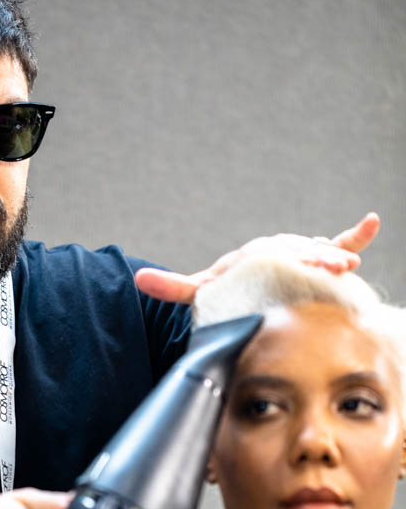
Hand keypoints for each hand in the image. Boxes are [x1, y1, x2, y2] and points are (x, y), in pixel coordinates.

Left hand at [134, 212, 379, 303]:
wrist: (244, 278)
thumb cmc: (227, 285)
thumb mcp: (202, 286)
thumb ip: (174, 285)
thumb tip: (137, 278)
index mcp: (258, 257)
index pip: (276, 260)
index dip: (291, 264)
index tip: (307, 266)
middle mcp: (282, 252)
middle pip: (303, 256)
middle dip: (318, 262)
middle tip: (333, 268)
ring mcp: (301, 254)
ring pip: (322, 254)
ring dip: (336, 256)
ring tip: (348, 264)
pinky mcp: (317, 259)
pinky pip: (339, 244)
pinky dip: (355, 234)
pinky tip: (371, 221)